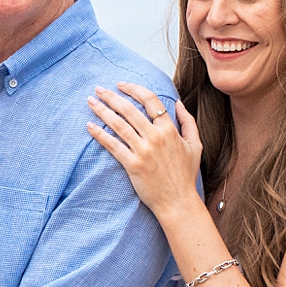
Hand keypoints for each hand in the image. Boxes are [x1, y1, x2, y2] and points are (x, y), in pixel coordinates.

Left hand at [86, 83, 201, 221]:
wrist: (178, 202)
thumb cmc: (185, 175)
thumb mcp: (195, 145)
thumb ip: (188, 122)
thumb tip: (177, 103)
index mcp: (169, 130)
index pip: (150, 100)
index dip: (134, 89)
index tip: (121, 84)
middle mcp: (155, 137)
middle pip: (129, 109)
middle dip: (111, 96)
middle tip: (99, 89)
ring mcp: (143, 151)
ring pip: (118, 124)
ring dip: (102, 110)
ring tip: (91, 101)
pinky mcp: (132, 165)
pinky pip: (113, 145)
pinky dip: (99, 134)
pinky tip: (89, 125)